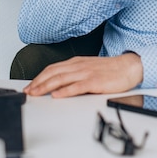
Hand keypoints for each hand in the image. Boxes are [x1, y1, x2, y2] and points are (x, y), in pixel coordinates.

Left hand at [23, 53, 143, 97]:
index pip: (52, 68)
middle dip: (38, 82)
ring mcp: (86, 73)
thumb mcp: (88, 68)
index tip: (29, 86)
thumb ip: (74, 74)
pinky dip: (65, 91)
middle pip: (53, 73)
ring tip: (36, 93)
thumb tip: (58, 84)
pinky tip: (57, 95)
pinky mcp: (94, 81)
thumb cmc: (109, 70)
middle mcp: (79, 66)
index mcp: (76, 62)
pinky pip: (77, 86)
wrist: (128, 67)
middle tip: (28, 91)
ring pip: (61, 79)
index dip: (39, 77)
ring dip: (46, 86)